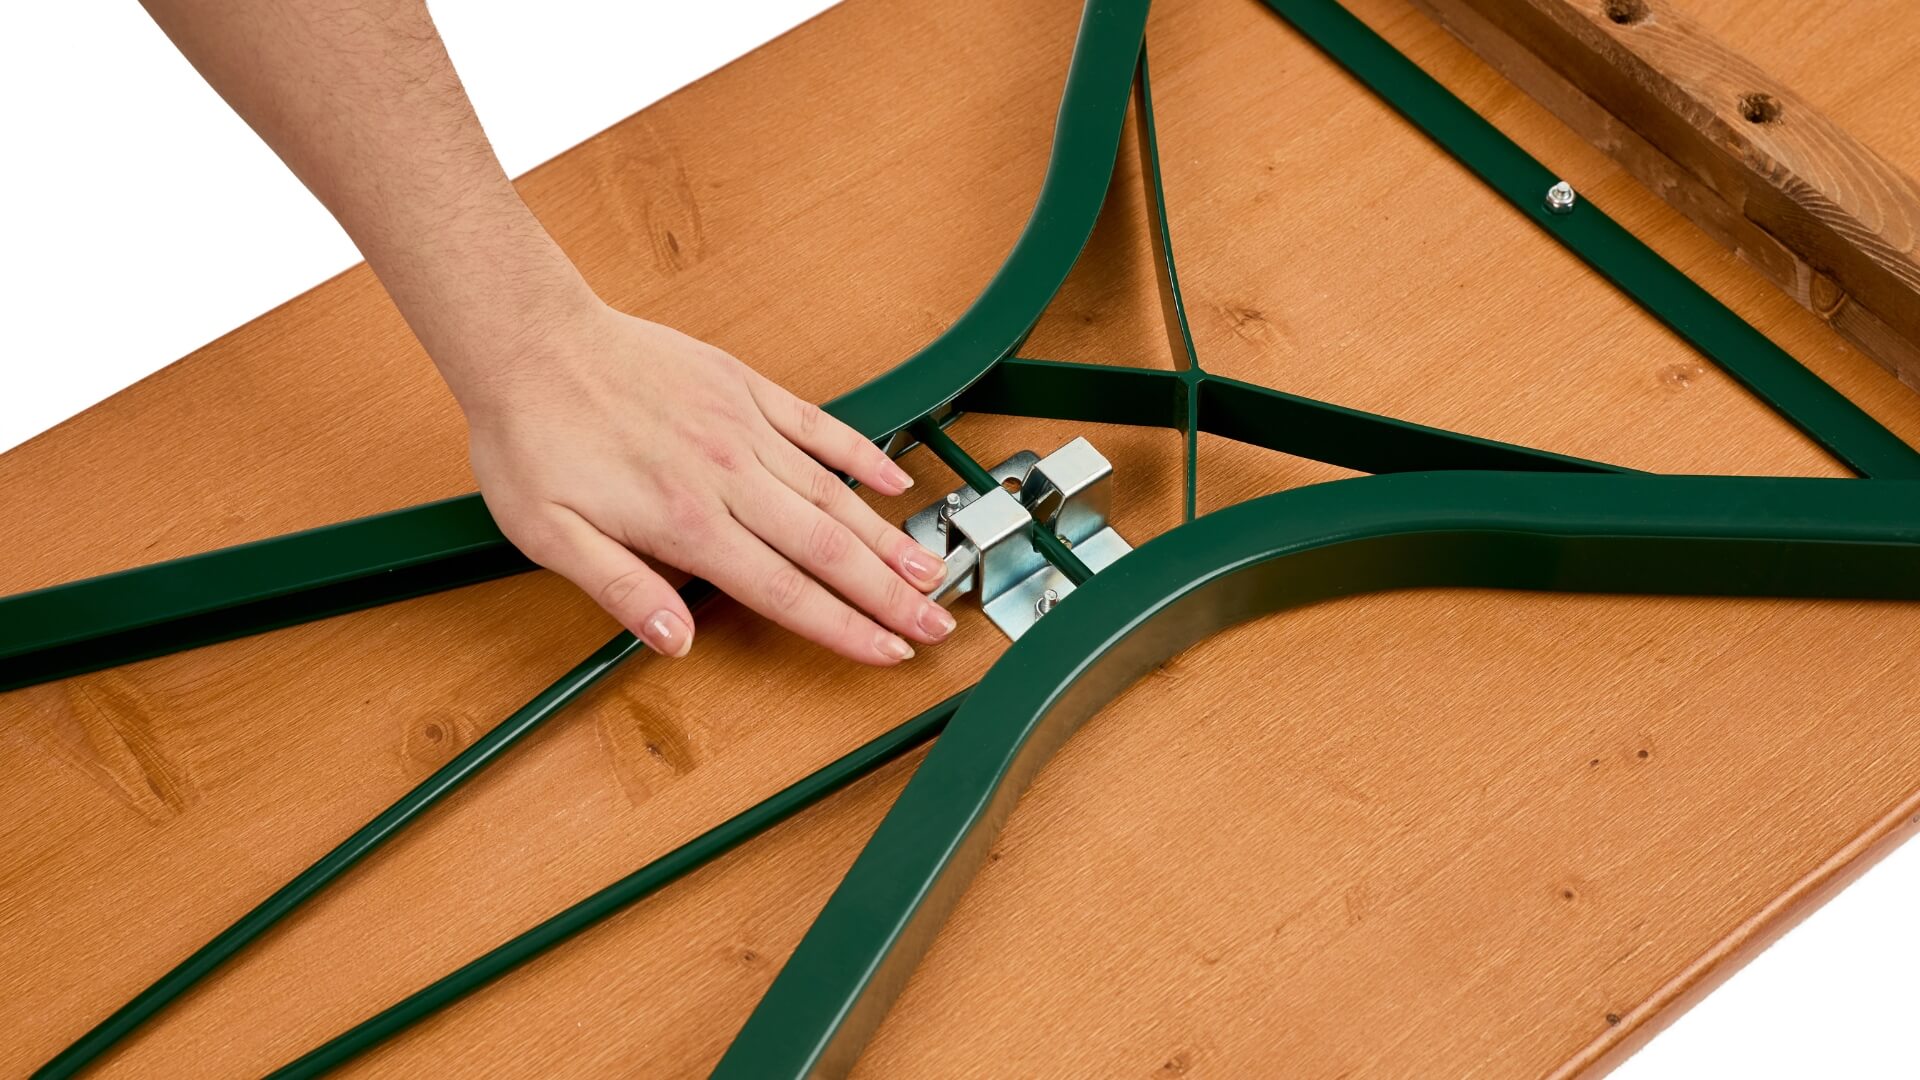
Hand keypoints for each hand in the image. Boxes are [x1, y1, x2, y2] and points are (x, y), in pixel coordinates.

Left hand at [452, 298, 954, 663]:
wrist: (531, 340)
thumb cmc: (532, 438)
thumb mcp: (549, 535)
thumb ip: (621, 590)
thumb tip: (677, 642)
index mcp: (685, 522)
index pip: (785, 591)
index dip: (844, 629)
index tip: (887, 652)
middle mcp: (727, 476)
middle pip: (828, 550)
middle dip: (889, 596)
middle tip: (936, 627)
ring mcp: (743, 428)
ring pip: (833, 495)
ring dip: (887, 539)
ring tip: (930, 572)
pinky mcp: (744, 388)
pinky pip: (818, 427)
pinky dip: (860, 457)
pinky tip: (893, 483)